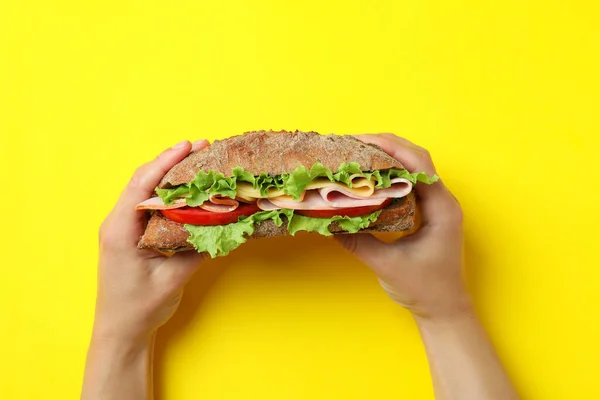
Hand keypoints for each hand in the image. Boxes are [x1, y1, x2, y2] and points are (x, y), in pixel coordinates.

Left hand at [94, 139, 208, 344]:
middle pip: (144, 181)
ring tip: (199, 163)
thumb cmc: (140, 308)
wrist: (121, 332)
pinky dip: (169, 194)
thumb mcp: (173, 279)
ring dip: (171, 175)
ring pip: (146, 190)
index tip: (189, 146)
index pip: (143, 185)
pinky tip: (188, 191)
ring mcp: (123, 228)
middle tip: (202, 148)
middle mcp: (118, 223)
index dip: (166, 162)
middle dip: (172, 162)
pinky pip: (150, 206)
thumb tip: (224, 226)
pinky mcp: (132, 235)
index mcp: (120, 230)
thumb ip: (197, 250)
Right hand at [337, 133, 469, 319]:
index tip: (361, 141)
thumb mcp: (387, 265)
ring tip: (359, 153)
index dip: (391, 149)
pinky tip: (370, 176)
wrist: (444, 309)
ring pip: (414, 168)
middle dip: (386, 146)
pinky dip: (390, 174)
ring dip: (388, 157)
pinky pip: (410, 183)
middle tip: (354, 143)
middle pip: (417, 159)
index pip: (419, 165)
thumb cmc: (424, 289)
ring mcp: (437, 206)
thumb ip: (358, 242)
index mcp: (442, 209)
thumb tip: (328, 221)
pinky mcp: (428, 213)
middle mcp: (443, 201)